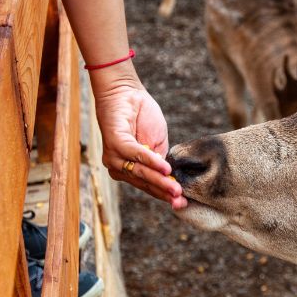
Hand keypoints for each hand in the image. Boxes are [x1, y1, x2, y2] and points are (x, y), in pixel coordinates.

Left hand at [91, 64, 186, 208]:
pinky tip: (165, 167)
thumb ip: (160, 161)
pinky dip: (151, 161)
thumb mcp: (157, 144)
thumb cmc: (142, 117)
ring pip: (140, 173)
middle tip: (181, 200)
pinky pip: (135, 155)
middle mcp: (118, 167)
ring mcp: (114, 157)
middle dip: (164, 192)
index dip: (165, 194)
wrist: (126, 93)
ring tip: (176, 189)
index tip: (182, 203)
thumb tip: (168, 179)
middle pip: (145, 183)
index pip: (149, 186)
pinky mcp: (114, 142)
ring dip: (160, 180)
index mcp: (129, 170)